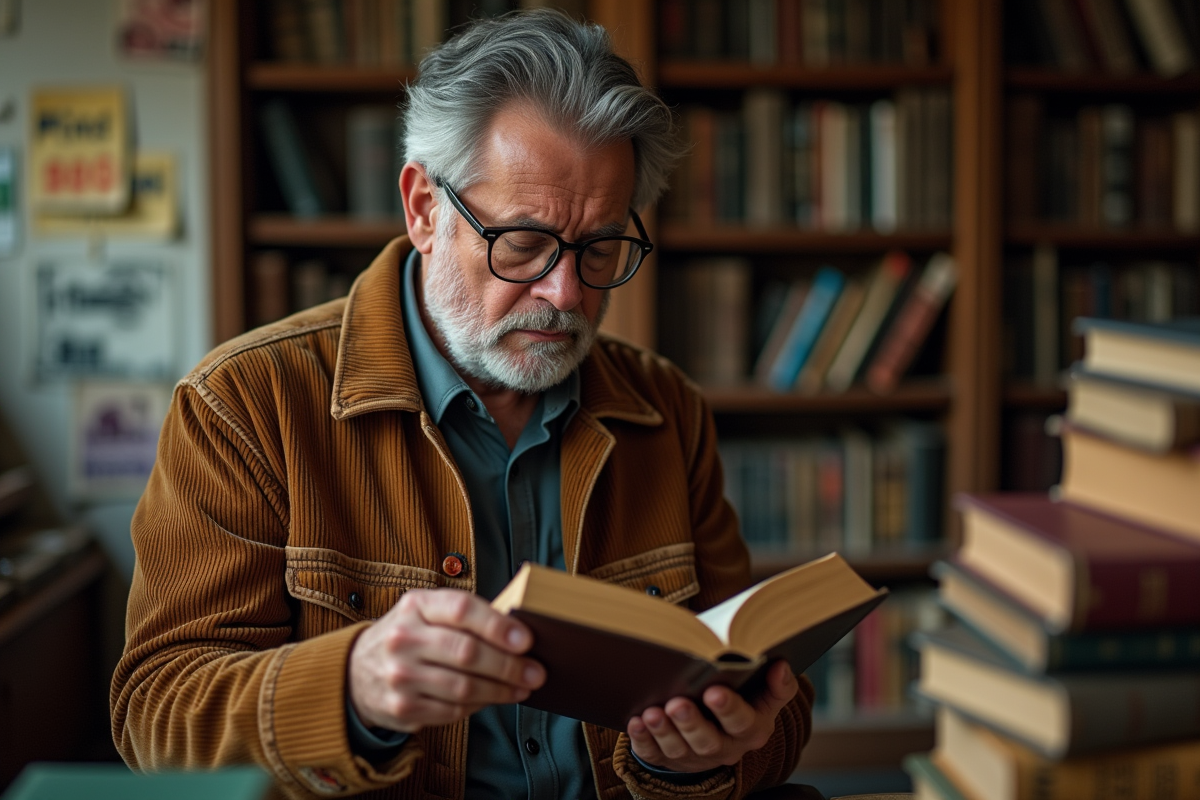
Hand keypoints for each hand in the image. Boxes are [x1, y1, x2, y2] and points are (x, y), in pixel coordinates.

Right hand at [348, 588, 545, 732]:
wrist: (357, 671)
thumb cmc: (411, 636)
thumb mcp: (427, 612)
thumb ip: (465, 616)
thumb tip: (518, 634)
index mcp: (416, 605)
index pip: (461, 610)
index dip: (497, 625)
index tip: (526, 639)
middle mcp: (404, 638)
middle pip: (467, 652)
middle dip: (509, 665)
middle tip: (536, 671)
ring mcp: (400, 675)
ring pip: (463, 687)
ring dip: (501, 690)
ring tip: (522, 688)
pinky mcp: (402, 708)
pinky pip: (452, 711)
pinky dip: (480, 706)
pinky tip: (494, 699)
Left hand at [627, 660, 797, 772]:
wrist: (722, 727)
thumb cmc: (745, 701)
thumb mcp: (766, 695)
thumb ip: (778, 683)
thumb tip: (781, 666)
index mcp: (752, 731)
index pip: (742, 723)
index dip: (729, 709)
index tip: (715, 691)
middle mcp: (724, 748)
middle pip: (708, 741)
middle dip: (691, 723)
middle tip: (678, 704)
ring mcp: (694, 756)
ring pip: (679, 750)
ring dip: (664, 731)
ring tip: (651, 713)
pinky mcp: (668, 759)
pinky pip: (654, 754)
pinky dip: (643, 739)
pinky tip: (636, 722)